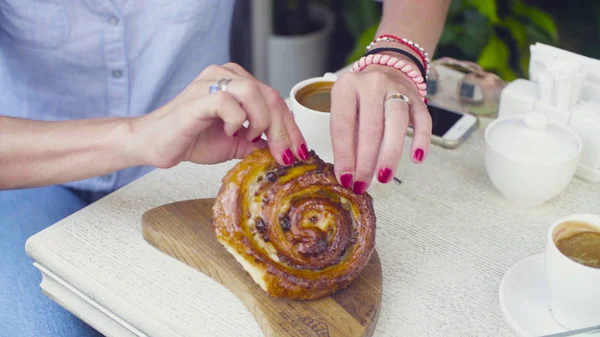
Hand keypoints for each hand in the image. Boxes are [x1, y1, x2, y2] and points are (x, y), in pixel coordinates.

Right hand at [130, 63, 307, 167]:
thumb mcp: (235, 144)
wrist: (155, 144)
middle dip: (283, 129)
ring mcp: (210, 83)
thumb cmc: (191, 138)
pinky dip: (236, 121)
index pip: (275, 99)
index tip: (300, 150)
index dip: (291, 127)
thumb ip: (258, 142)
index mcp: (237, 82)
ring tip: (252, 139)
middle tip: (286, 154)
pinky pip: (227, 101)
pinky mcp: (197, 98)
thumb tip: (285, 151)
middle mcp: (226, 75)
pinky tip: (230, 133)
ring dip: (261, 121)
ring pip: (253, 92)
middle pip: (269, 95)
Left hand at [330, 61, 431, 193]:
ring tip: (383, 177)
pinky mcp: (417, 98)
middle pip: (370, 126)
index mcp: (346, 86)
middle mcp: (372, 84)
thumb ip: (347, 138)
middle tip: (362, 184)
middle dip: (365, 161)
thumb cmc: (361, 99)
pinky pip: (423, 120)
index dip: (344, 155)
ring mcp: (397, 89)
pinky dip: (421, 140)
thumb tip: (348, 174)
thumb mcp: (345, 111)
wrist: (387, 70)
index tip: (345, 178)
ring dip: (390, 154)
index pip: (342, 125)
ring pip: (396, 122)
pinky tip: (417, 158)